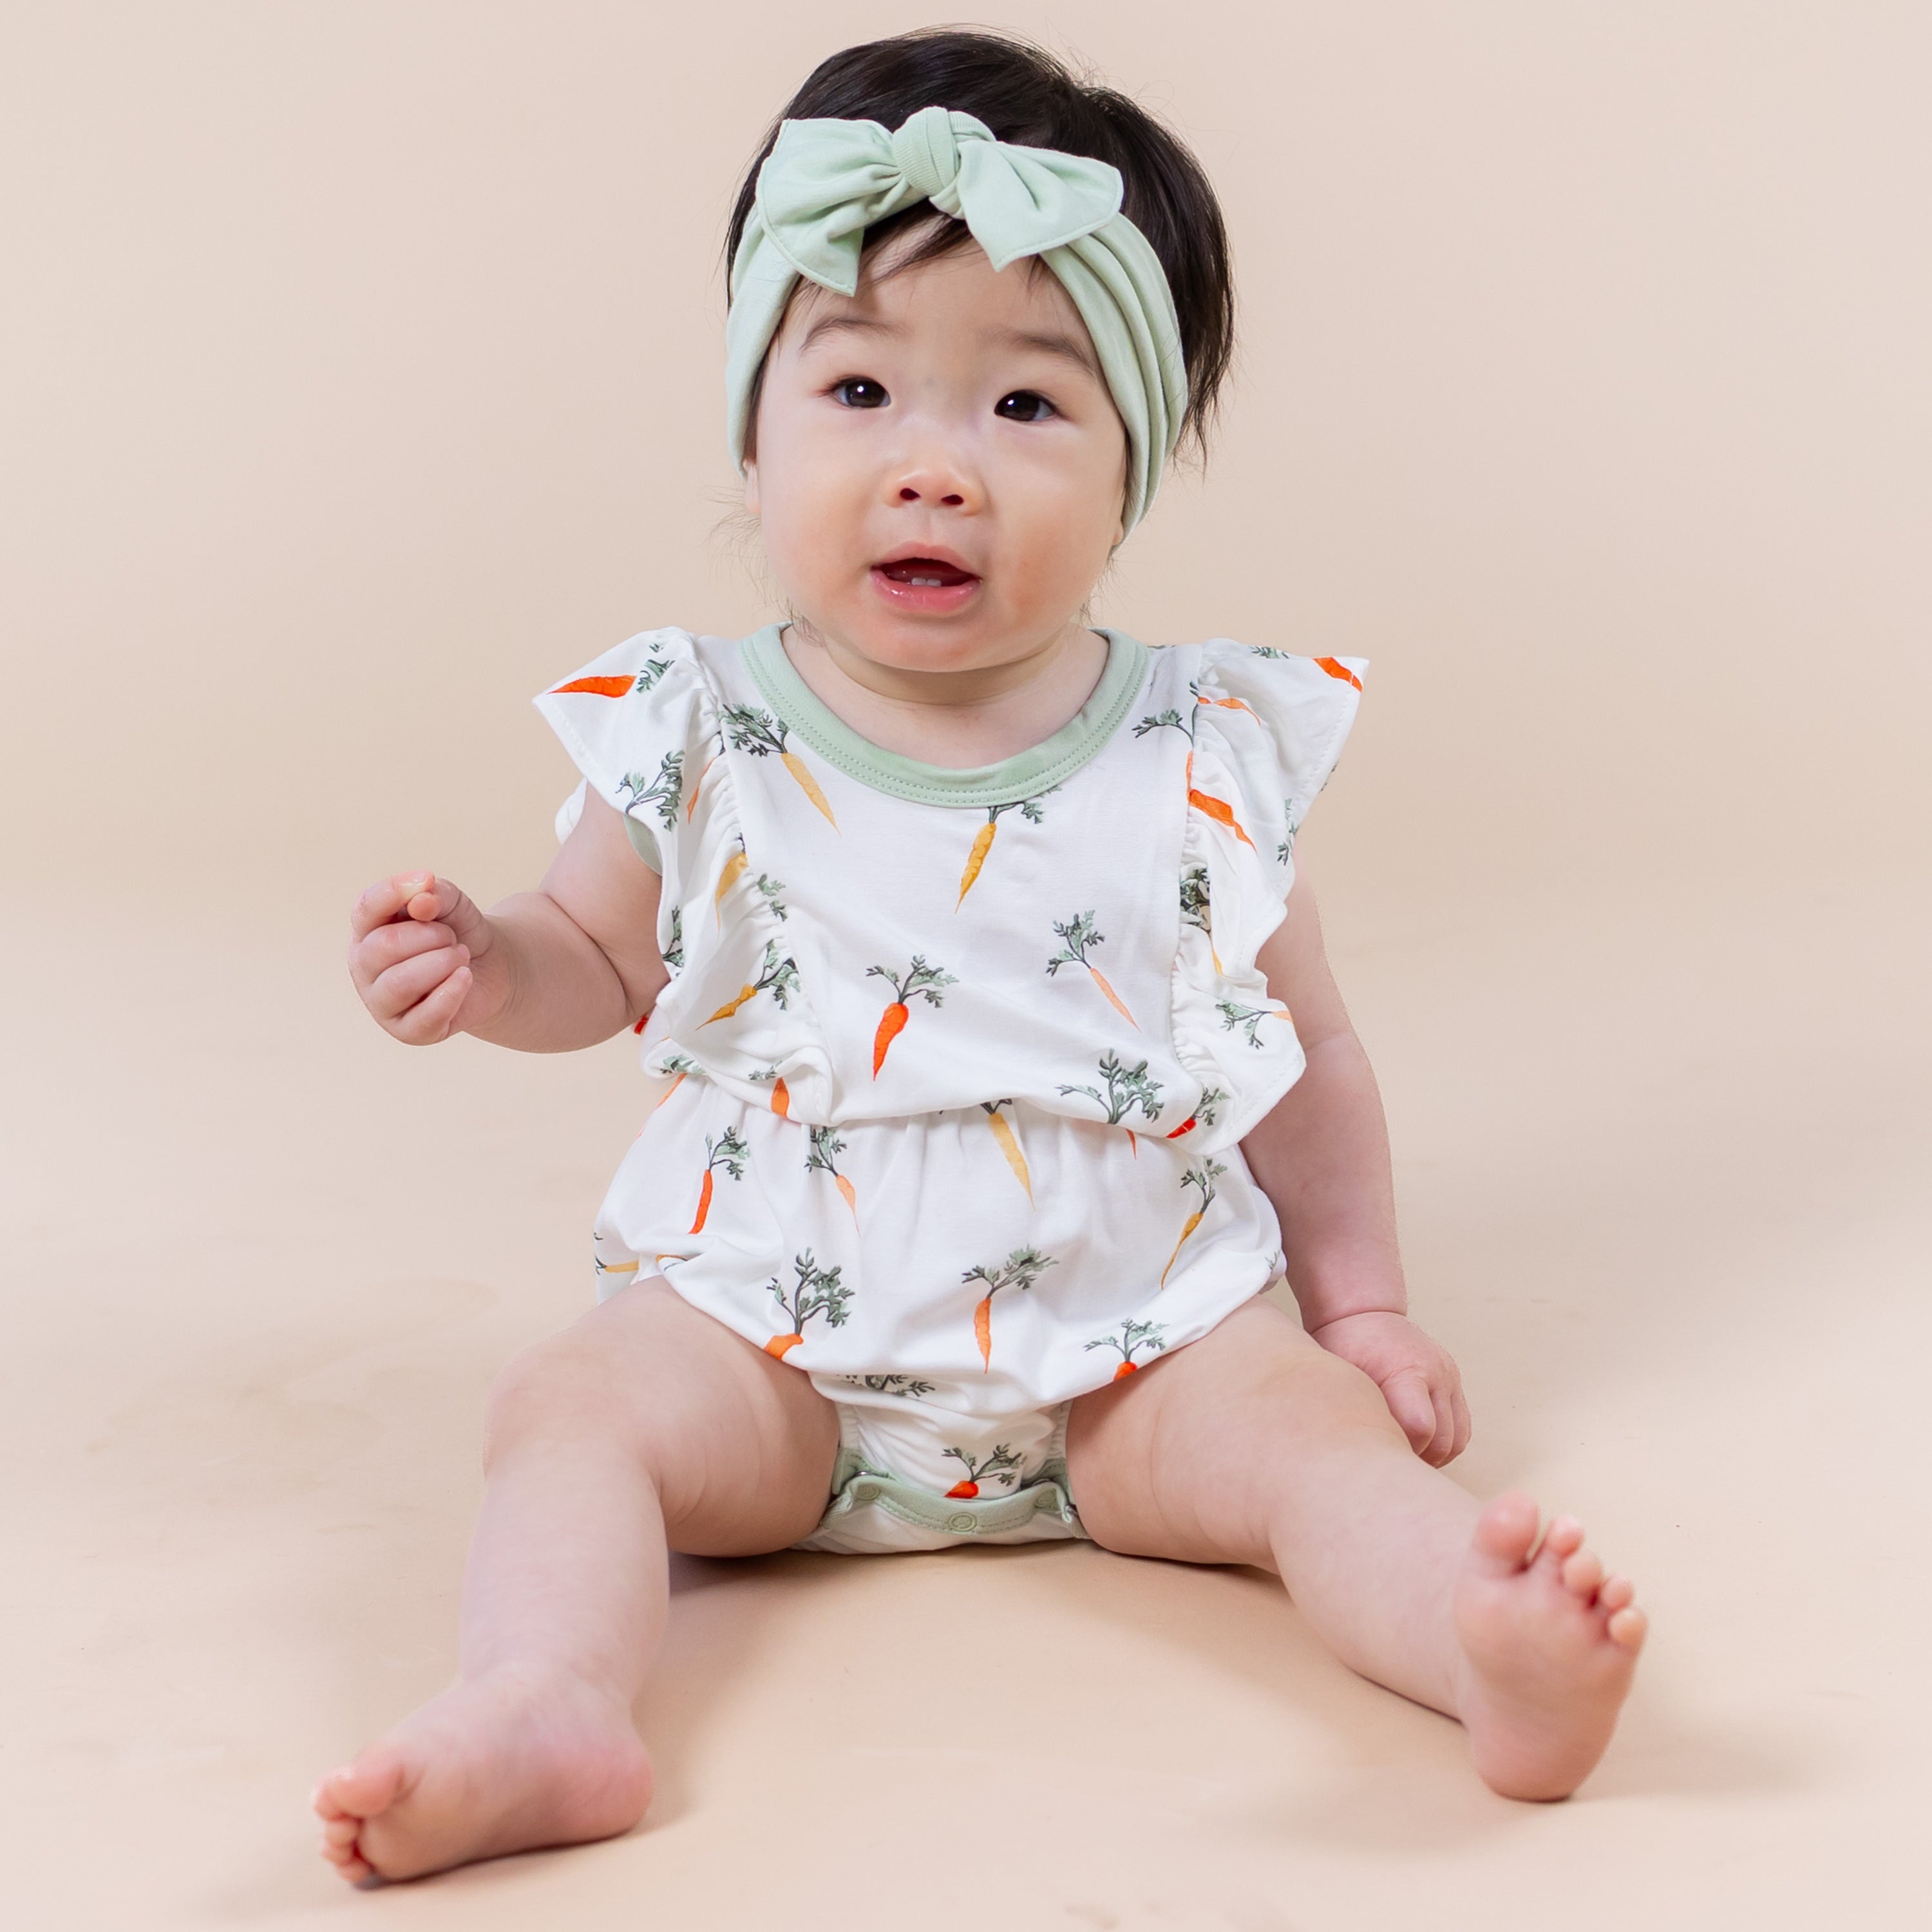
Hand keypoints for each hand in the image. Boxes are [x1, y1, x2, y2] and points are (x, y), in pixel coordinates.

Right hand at [348, 872, 509, 1044]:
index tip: (426, 879)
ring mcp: (381, 1002)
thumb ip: (436, 895)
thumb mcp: (452, 903)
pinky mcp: (408, 1031)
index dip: (393, 892)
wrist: (490, 967)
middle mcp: (364, 966)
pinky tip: (465, 977)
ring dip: (441, 963)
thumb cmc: (458, 930)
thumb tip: (420, 901)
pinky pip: (424, 1016)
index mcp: (367, 930)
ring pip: (399, 983)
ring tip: (461, 956)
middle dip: (430, 936)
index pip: (366, 908)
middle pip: (384, 947)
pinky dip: (451, 992)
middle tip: (453, 938)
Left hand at [1308, 1310, 1470, 1465]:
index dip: (1400, 1448)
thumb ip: (1360, 1412)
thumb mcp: (1344, 1375)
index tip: (1378, 1450)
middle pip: (1443, 1441)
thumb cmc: (1347, 1346)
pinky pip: (1461, 1429)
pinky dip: (1443, 1444)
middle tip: (1388, 1458)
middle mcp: (1437, 1374)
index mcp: (1408, 1370)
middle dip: (1418, 1459)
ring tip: (1402, 1453)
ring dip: (1434, 1457)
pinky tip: (1417, 1444)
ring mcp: (1450, 1379)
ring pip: (1456, 1440)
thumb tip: (1366, 1454)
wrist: (1365, 1315)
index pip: (1420, 1428)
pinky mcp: (1454, 1383)